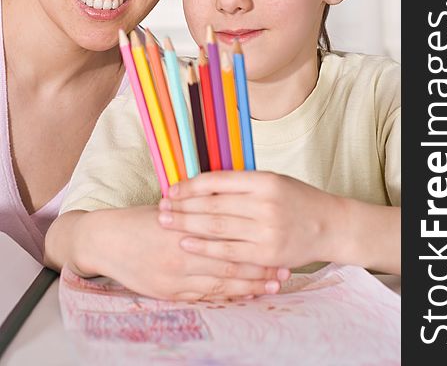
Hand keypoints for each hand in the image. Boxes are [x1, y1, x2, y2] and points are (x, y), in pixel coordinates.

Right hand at [71, 205, 289, 300]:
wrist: (106, 240)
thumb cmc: (140, 220)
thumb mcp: (170, 208)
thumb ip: (200, 211)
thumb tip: (232, 205)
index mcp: (187, 227)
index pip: (230, 237)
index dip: (256, 243)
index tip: (279, 244)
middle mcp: (184, 253)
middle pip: (231, 263)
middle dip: (260, 268)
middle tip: (285, 271)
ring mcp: (176, 276)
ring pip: (222, 284)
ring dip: (250, 286)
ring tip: (273, 286)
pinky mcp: (169, 292)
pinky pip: (205, 297)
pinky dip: (227, 297)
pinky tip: (244, 296)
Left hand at [157, 171, 344, 268]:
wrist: (330, 225)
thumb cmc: (297, 199)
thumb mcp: (274, 181)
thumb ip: (243, 183)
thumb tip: (203, 184)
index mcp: (264, 180)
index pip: (219, 180)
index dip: (191, 185)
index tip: (172, 188)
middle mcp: (265, 204)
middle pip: (213, 204)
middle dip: (183, 205)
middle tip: (161, 206)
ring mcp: (266, 230)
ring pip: (217, 227)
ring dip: (187, 224)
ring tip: (167, 222)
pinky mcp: (267, 254)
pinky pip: (229, 251)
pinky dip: (205, 247)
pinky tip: (187, 242)